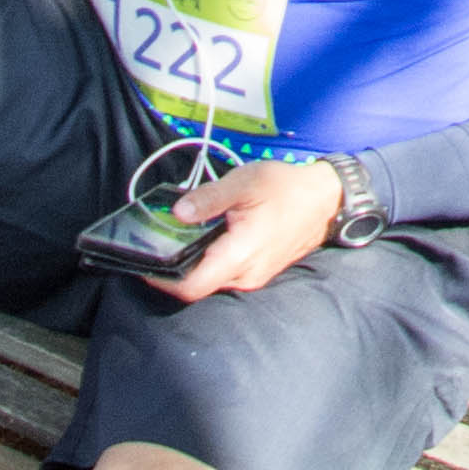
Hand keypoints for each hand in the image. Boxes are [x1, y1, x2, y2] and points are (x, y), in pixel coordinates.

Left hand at [148, 154, 351, 304]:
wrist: (325, 200)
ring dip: (191, 265)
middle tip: (155, 245)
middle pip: (197, 286)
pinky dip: (209, 262)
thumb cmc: (286, 189)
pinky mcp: (257, 273)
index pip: (191, 286)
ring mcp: (252, 277)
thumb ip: (209, 198)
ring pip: (210, 282)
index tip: (144, 262)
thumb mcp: (245, 183)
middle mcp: (245, 275)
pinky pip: (224, 275)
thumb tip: (177, 212)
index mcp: (240, 255)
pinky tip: (205, 239)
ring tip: (179, 238)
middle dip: (172, 270)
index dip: (162, 279)